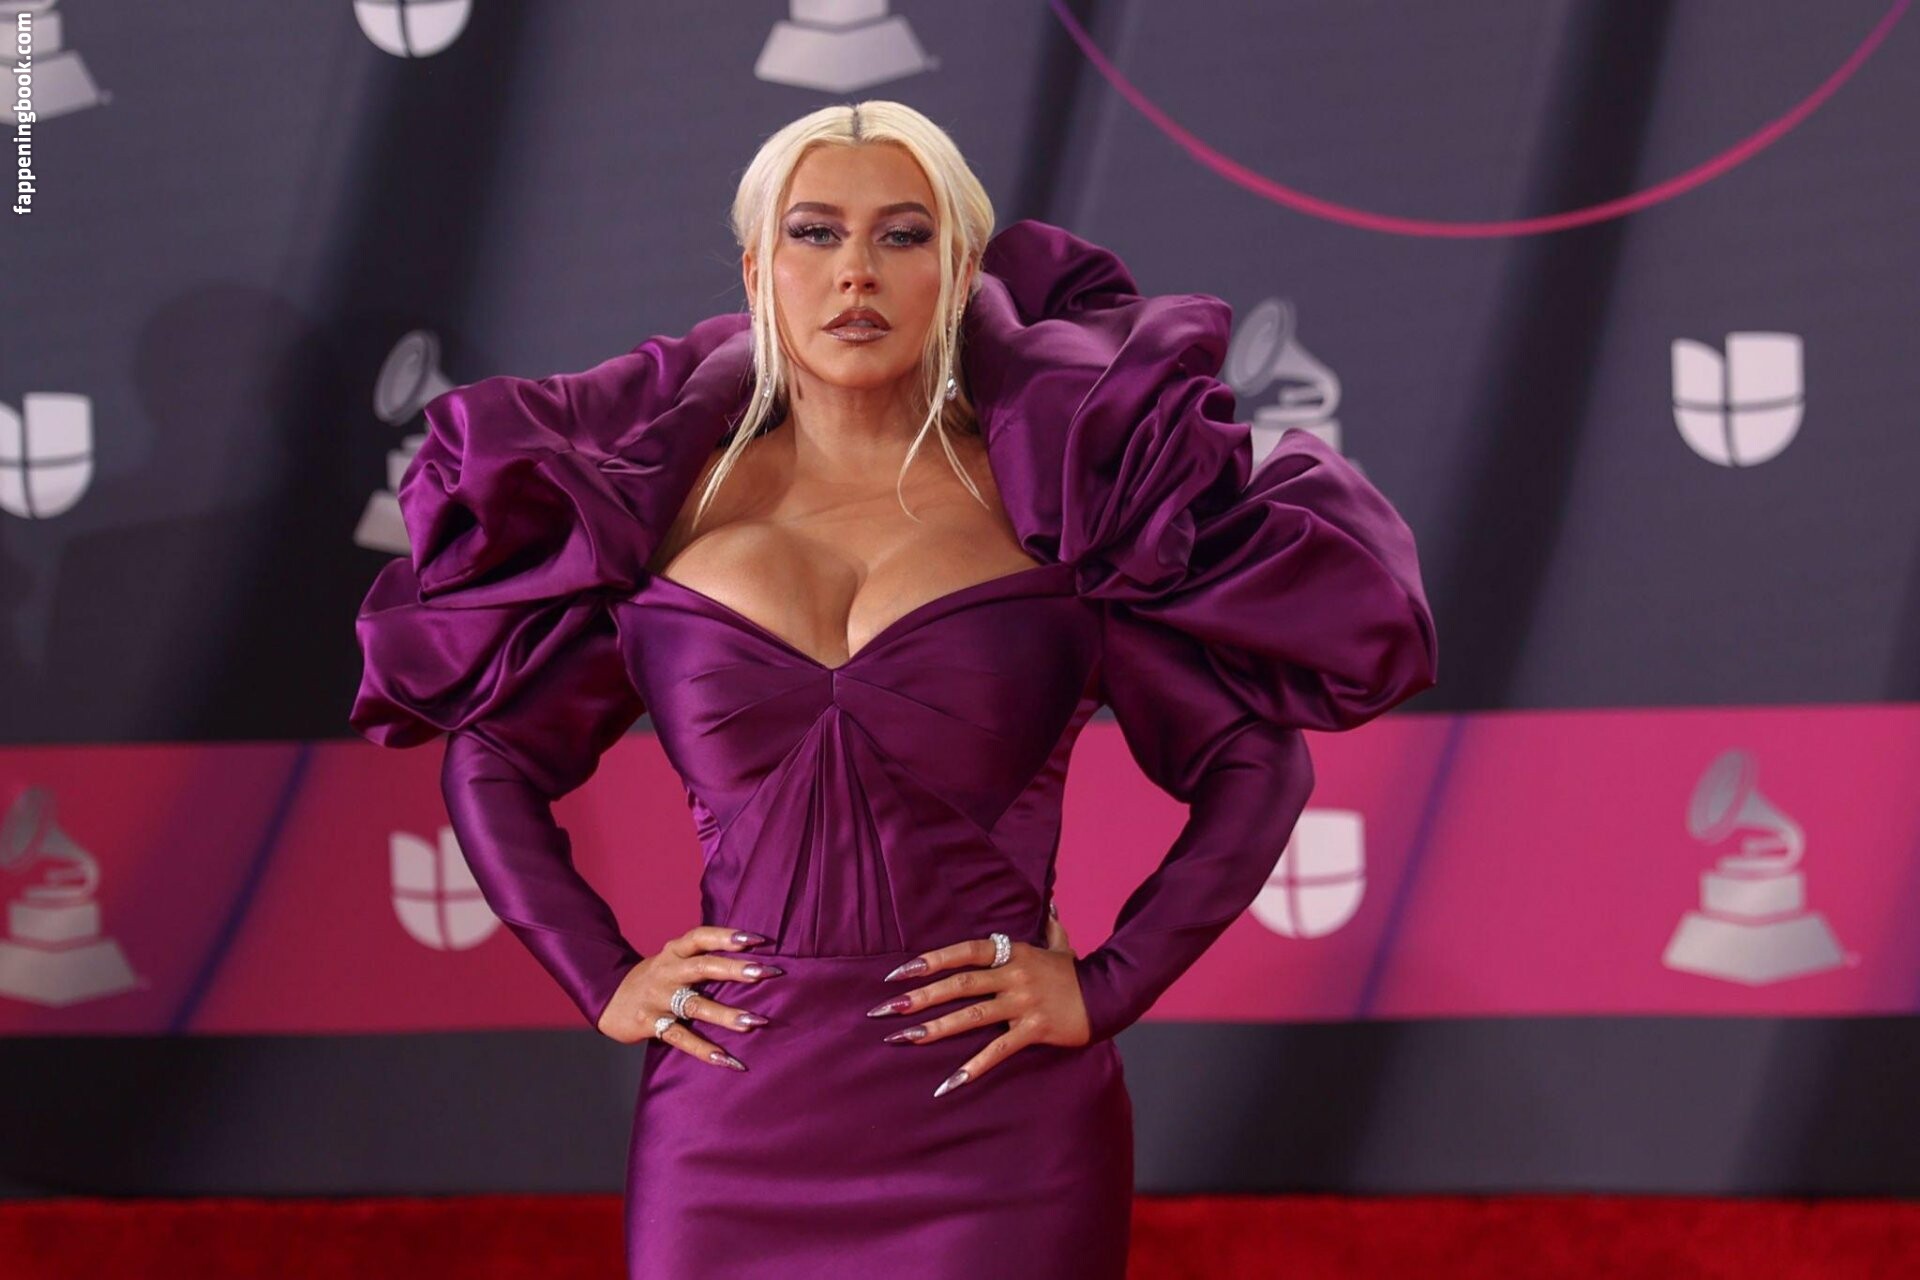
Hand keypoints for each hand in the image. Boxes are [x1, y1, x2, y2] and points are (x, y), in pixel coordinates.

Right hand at [596, 925, 780, 1070]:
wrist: (608, 998)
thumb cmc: (655, 978)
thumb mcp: (673, 960)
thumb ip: (702, 958)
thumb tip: (752, 959)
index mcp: (674, 951)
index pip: (701, 937)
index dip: (727, 936)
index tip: (757, 939)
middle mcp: (667, 971)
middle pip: (703, 967)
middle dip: (735, 969)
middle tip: (766, 972)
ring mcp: (658, 999)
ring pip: (695, 1005)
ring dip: (726, 1014)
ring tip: (755, 1021)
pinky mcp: (650, 1024)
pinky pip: (681, 1038)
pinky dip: (705, 1050)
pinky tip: (728, 1060)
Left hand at [867, 898, 1091, 1096]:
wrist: (1111, 996)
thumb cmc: (1077, 973)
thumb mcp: (1061, 944)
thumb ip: (1049, 925)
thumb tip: (1049, 902)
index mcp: (1014, 952)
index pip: (963, 952)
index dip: (930, 961)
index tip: (897, 973)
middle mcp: (1014, 975)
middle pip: (959, 984)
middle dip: (919, 997)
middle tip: (885, 1010)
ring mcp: (1024, 1003)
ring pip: (972, 1016)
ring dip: (935, 1028)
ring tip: (904, 1038)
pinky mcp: (1035, 1030)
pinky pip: (999, 1050)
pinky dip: (973, 1067)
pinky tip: (949, 1082)